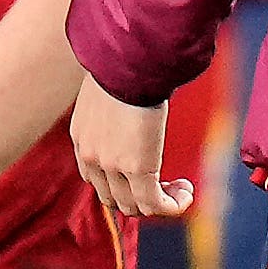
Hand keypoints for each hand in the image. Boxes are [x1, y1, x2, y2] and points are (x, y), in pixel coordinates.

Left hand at [71, 77, 191, 218]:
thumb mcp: (107, 88)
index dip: (120, 184)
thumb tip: (135, 99)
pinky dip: (172, 206)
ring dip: (159, 204)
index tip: (144, 172)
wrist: (130, 61)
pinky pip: (154, 204)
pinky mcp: (137, 168)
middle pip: (113, 199)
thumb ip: (114, 106)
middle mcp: (90, 157)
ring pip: (134, 207)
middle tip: (166, 185)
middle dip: (140, 199)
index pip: (94, 179)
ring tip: (180, 189)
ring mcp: (111, 166)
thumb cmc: (124, 65)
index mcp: (81, 139)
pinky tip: (186, 194)